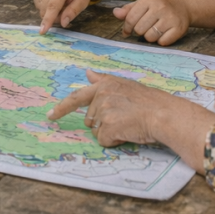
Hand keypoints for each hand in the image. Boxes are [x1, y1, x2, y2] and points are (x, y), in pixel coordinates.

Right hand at [33, 0, 92, 32]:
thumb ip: (74, 11)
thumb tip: (63, 23)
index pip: (53, 6)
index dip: (48, 19)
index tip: (42, 31)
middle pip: (46, 10)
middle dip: (55, 17)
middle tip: (66, 10)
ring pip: (41, 9)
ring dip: (50, 12)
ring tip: (60, 3)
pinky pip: (38, 5)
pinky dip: (46, 7)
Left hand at [48, 70, 214, 172]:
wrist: (164, 114)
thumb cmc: (150, 102)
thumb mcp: (125, 85)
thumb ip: (103, 81)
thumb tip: (87, 73)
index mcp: (105, 85)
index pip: (77, 97)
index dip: (62, 108)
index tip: (50, 116)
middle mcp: (101, 96)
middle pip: (90, 119)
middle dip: (104, 123)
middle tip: (125, 119)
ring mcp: (104, 111)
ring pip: (97, 131)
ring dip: (110, 132)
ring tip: (129, 124)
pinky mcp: (108, 126)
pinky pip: (104, 140)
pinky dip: (115, 141)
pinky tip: (128, 133)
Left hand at [113, 0, 189, 45]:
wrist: (184, 5)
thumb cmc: (160, 5)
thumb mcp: (144, 3)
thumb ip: (129, 9)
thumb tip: (115, 13)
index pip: (130, 18)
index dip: (126, 27)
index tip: (127, 31)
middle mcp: (160, 7)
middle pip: (139, 29)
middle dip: (140, 31)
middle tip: (146, 27)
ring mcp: (170, 18)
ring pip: (150, 37)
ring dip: (150, 37)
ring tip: (155, 29)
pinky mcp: (179, 28)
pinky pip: (162, 42)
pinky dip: (161, 40)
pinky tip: (164, 33)